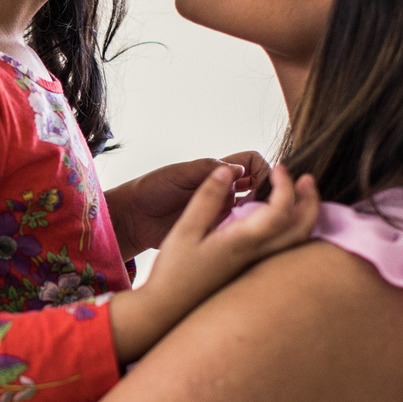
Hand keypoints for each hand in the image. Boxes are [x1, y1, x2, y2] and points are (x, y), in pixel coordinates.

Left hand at [106, 151, 271, 256]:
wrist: (133, 219)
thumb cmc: (151, 190)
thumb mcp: (178, 174)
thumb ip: (207, 170)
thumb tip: (239, 170)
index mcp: (218, 171)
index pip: (253, 163)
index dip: (263, 170)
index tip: (263, 184)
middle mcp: (226, 191)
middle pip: (261, 188)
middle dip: (269, 195)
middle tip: (265, 208)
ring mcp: (223, 213)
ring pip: (255, 212)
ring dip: (260, 216)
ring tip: (256, 225)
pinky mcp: (217, 233)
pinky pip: (239, 232)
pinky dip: (246, 233)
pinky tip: (244, 238)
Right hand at [107, 163, 318, 362]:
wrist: (168, 310)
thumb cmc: (173, 272)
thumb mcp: (185, 230)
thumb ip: (207, 198)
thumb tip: (227, 169)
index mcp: (243, 242)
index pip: (282, 211)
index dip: (286, 185)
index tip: (278, 168)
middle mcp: (258, 257)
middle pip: (302, 229)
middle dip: (310, 200)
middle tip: (305, 178)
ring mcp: (258, 268)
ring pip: (299, 242)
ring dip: (306, 215)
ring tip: (300, 195)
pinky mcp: (253, 274)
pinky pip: (288, 250)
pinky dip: (295, 230)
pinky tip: (283, 220)